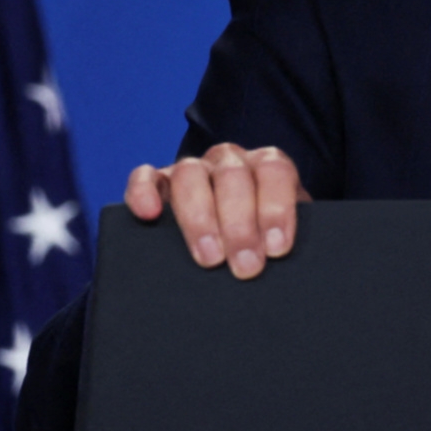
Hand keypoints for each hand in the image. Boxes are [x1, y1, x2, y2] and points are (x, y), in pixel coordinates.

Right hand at [124, 143, 309, 278]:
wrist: (235, 248)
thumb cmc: (262, 245)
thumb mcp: (280, 239)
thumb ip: (285, 243)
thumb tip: (286, 268)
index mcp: (267, 167)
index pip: (275, 172)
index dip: (276, 208)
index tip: (277, 248)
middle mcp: (230, 161)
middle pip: (233, 176)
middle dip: (240, 225)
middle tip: (246, 266)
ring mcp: (193, 170)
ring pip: (190, 174)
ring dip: (200, 217)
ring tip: (210, 259)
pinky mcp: (157, 183)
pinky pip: (145, 176)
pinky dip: (143, 191)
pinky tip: (149, 214)